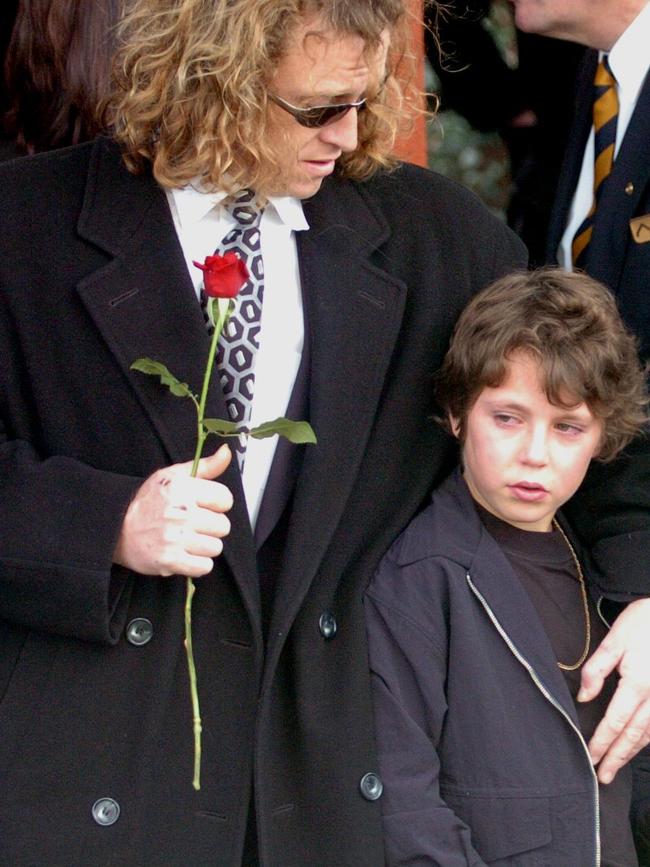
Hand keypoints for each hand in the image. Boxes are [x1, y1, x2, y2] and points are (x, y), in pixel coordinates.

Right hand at [113, 444, 232, 577]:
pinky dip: (198, 564)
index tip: (204, 506)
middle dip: (211, 526)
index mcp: (184, 489)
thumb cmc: (148, 501)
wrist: (116, 528)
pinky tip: (186, 554)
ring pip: (215, 547)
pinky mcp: (170, 561)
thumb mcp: (173, 476)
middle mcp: (181, 512)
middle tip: (193, 525)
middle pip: (223, 526)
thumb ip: (205, 466)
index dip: (217, 503)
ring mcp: (176, 538)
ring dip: (205, 546)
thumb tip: (227, 452)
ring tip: (188, 540)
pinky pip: (204, 567)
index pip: (225, 499)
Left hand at [578, 597, 649, 782]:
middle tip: (603, 776)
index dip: (602, 742)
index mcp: (637, 684)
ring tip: (617, 765)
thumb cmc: (644, 622)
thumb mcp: (614, 640)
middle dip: (617, 757)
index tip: (591, 758)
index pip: (615, 722)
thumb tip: (584, 697)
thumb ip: (596, 669)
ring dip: (632, 752)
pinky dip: (648, 739)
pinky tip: (639, 745)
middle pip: (634, 736)